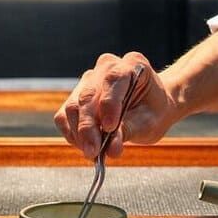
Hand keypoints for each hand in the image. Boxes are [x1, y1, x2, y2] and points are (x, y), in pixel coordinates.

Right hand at [54, 52, 178, 159]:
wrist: (150, 107)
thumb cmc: (153, 111)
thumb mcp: (150, 122)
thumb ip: (129, 132)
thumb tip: (110, 149)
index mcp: (132, 64)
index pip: (113, 79)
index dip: (109, 104)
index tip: (110, 128)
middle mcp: (106, 67)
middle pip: (88, 96)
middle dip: (88, 127)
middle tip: (93, 151)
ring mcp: (88, 80)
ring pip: (73, 106)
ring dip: (79, 134)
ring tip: (92, 153)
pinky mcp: (75, 96)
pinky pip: (64, 115)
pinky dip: (72, 133)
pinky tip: (85, 145)